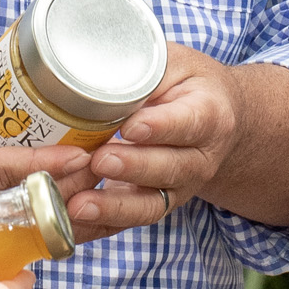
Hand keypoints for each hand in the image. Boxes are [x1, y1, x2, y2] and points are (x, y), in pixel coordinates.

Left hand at [70, 48, 288, 235]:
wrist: (218, 119)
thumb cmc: (188, 83)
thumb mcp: (174, 62)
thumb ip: (143, 67)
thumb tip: (94, 68)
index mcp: (209, 115)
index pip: (189, 123)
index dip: (160, 127)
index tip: (132, 127)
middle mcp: (199, 159)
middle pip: (170, 169)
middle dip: (133, 168)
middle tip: (99, 160)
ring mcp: (179, 188)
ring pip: (151, 204)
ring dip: (113, 207)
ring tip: (79, 205)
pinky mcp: (156, 204)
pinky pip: (129, 222)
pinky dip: (99, 226)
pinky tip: (70, 223)